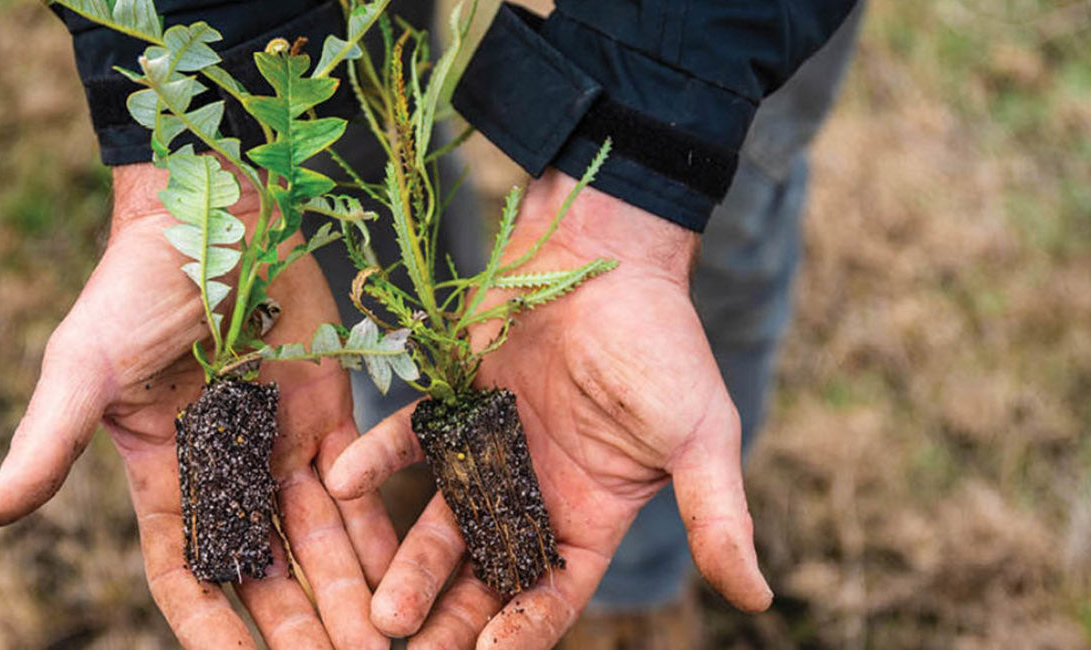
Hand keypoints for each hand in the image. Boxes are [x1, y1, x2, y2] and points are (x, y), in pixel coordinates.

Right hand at [0, 163, 396, 648]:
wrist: (212, 204)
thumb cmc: (135, 283)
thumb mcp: (84, 367)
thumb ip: (46, 443)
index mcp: (162, 474)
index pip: (186, 575)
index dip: (210, 630)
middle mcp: (226, 471)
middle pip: (264, 574)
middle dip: (295, 631)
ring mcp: (279, 444)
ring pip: (318, 543)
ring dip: (347, 598)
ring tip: (378, 647)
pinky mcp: (329, 412)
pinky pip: (359, 487)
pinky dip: (380, 533)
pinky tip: (406, 580)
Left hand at [326, 171, 771, 647]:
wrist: (607, 252)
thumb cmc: (662, 343)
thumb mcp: (701, 436)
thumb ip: (716, 517)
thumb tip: (760, 600)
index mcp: (592, 512)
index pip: (554, 590)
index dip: (524, 626)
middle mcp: (534, 492)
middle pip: (489, 574)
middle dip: (454, 618)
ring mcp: (489, 452)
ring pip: (443, 522)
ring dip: (410, 563)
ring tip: (379, 607)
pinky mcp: (453, 406)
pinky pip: (407, 442)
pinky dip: (375, 461)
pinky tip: (343, 483)